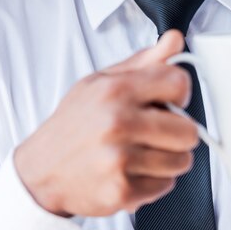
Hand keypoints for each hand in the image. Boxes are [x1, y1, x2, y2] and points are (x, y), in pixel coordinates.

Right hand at [14, 30, 197, 216]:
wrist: (42, 168)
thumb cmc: (76, 121)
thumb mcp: (102, 80)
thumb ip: (144, 61)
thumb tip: (175, 39)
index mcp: (116, 90)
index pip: (179, 83)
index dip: (180, 92)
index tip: (170, 100)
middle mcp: (118, 122)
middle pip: (188, 130)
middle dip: (179, 131)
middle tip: (158, 130)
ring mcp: (120, 158)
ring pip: (182, 160)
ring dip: (168, 157)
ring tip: (142, 150)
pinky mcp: (121, 190)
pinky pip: (167, 185)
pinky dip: (155, 180)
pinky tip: (132, 169)